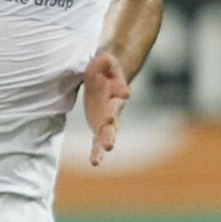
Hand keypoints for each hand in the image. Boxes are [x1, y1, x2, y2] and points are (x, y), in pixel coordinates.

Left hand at [83, 52, 130, 166]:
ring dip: (107, 140)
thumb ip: (104, 61)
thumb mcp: (103, 62)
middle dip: (112, 123)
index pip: (120, 89)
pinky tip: (95, 162)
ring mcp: (108, 118)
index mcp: (116, 88)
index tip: (125, 93)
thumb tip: (105, 59)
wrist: (108, 80)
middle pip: (115, 114)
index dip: (122, 90)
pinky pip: (98, 141)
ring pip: (109, 131)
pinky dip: (97, 151)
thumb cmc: (104, 71)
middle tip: (111, 134)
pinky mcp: (100, 126)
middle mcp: (114, 105)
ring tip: (106, 148)